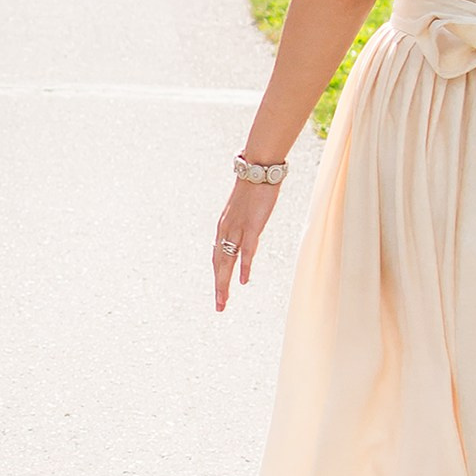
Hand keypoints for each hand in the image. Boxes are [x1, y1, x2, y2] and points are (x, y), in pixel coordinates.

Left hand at [211, 173, 281, 310]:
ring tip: (223, 302)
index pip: (217, 255)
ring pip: (228, 262)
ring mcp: (238, 229)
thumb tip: (246, 227)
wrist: (258, 168)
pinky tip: (243, 282)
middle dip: (219, 286)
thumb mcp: (245, 207)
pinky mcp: (252, 226)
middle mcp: (226, 229)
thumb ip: (243, 220)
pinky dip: (243, 267)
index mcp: (224, 226)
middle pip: (219, 263)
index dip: (218, 274)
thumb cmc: (253, 185)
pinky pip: (247, 251)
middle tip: (219, 307)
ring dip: (224, 284)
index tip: (219, 290)